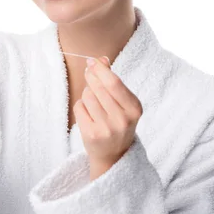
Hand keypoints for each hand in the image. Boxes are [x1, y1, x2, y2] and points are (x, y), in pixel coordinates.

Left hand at [73, 56, 143, 178]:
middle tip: (88, 73)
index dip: (100, 70)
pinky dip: (81, 106)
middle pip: (98, 88)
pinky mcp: (91, 134)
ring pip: (87, 97)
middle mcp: (122, 120)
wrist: (114, 155)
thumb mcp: (123, 102)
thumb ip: (113, 80)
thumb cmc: (118, 122)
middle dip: (90, 77)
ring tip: (93, 101)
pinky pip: (79, 108)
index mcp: (135, 109)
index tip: (91, 61)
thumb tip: (101, 59)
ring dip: (86, 94)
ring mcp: (106, 129)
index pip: (114, 83)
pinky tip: (88, 113)